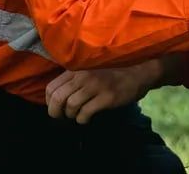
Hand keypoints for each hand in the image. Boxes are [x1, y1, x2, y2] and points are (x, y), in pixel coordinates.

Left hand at [45, 59, 162, 123]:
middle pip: (57, 98)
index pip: (51, 88)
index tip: (56, 107)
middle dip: (56, 112)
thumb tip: (56, 97)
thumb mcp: (90, 70)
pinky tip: (87, 118)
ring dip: (71, 116)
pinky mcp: (106, 97)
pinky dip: (82, 120)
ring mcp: (96, 86)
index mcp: (77, 69)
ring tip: (78, 115)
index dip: (49, 102)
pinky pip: (85, 113)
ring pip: (71, 106)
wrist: (139, 72)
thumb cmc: (112, 72)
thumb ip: (74, 78)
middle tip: (62, 117)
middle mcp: (84, 76)